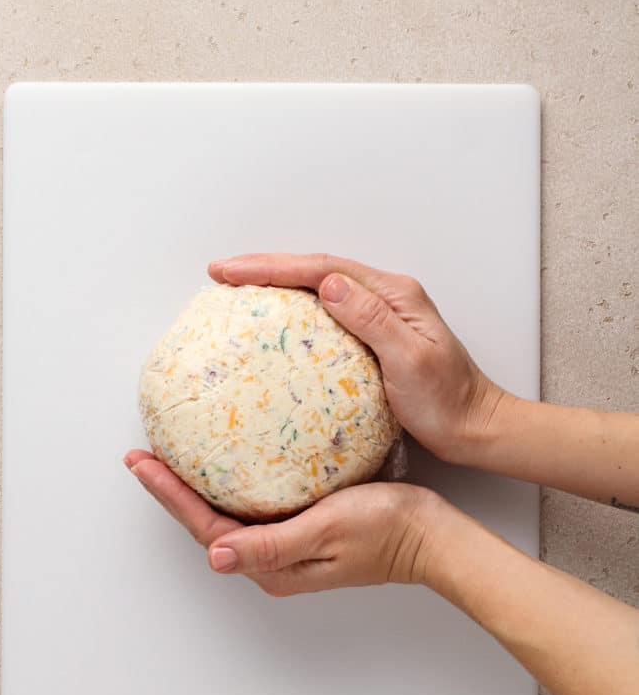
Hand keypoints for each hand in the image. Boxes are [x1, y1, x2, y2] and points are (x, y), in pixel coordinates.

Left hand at [124, 450, 436, 595]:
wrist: (428, 535)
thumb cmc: (386, 530)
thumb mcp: (326, 531)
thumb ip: (271, 544)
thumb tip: (215, 556)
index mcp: (271, 565)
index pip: (204, 529)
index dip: (169, 495)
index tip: (143, 463)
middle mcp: (271, 560)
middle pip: (206, 524)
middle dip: (171, 491)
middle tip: (143, 456)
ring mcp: (284, 546)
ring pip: (225, 514)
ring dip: (194, 487)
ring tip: (168, 457)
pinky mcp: (299, 529)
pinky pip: (251, 506)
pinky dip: (228, 483)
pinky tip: (224, 463)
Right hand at [207, 253, 505, 463]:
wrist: (474, 427)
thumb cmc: (448, 401)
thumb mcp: (410, 360)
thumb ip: (371, 319)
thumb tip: (329, 285)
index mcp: (393, 294)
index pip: (322, 269)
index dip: (272, 267)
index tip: (231, 271)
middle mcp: (386, 296)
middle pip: (316, 270)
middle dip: (266, 268)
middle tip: (221, 273)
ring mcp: (380, 315)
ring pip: (318, 288)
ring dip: (277, 284)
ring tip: (237, 289)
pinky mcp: (374, 338)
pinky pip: (325, 315)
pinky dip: (294, 310)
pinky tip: (274, 324)